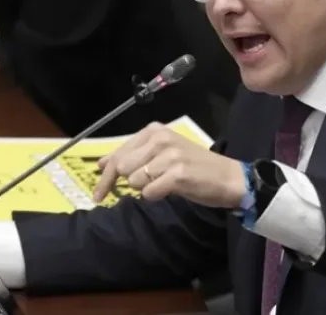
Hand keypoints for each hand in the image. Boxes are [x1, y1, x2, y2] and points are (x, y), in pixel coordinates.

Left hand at [93, 123, 245, 207]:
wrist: (228, 177)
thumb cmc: (193, 166)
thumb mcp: (161, 154)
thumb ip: (132, 156)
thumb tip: (101, 163)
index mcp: (154, 131)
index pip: (118, 153)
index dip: (105, 176)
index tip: (97, 194)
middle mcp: (160, 139)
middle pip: (122, 168)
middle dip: (122, 184)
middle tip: (131, 190)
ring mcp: (169, 156)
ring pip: (134, 181)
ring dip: (145, 188)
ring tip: (165, 183)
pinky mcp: (177, 175)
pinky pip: (148, 193)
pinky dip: (156, 196)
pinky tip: (171, 190)